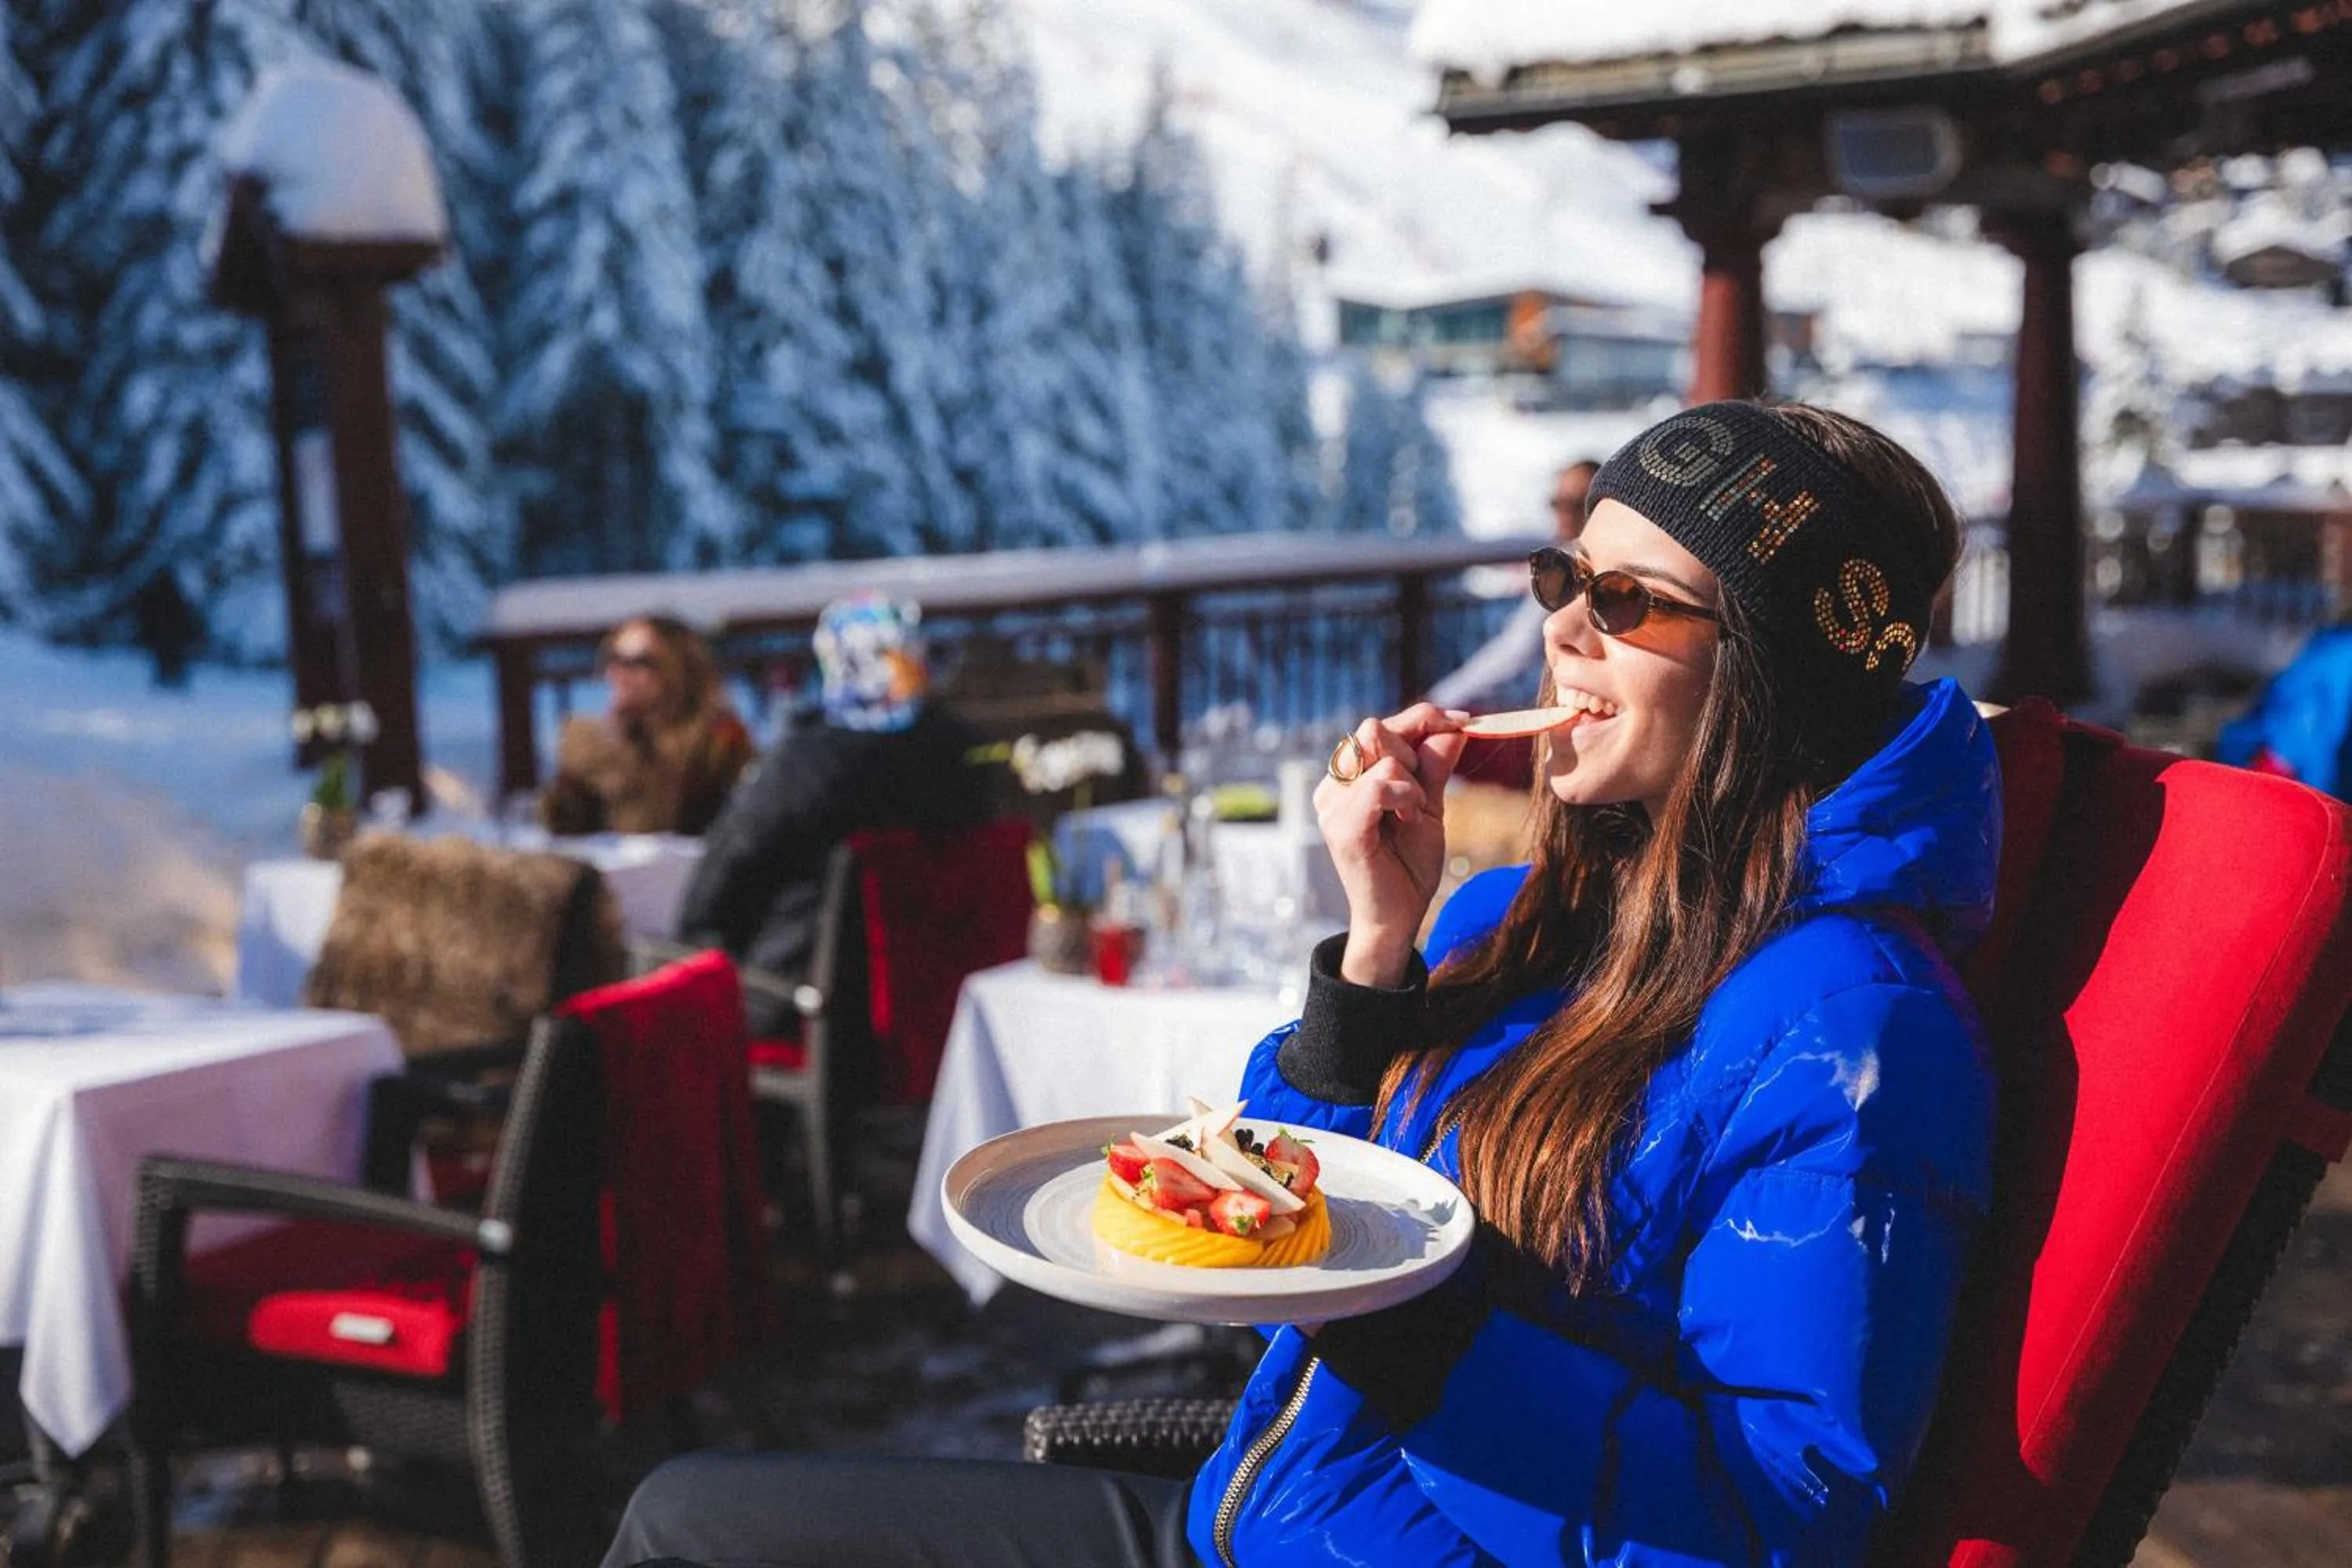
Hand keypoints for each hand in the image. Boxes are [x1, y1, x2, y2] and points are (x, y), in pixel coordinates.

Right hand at [1315, 703, 1467, 986]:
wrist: (1399, 916)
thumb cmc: (1408, 864)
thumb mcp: (1429, 805)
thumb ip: (1436, 764)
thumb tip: (1456, 726)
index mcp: (1350, 776)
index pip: (1383, 725)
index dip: (1424, 717)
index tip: (1464, 722)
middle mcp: (1334, 785)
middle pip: (1375, 729)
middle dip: (1413, 752)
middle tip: (1421, 793)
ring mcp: (1332, 804)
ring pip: (1381, 753)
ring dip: (1411, 781)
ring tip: (1411, 814)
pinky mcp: (1342, 826)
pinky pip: (1379, 785)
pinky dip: (1404, 797)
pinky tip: (1406, 821)